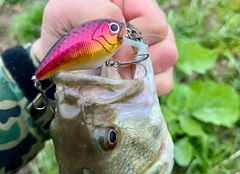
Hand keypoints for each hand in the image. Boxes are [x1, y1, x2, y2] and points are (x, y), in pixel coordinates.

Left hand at [32, 0, 177, 95]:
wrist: (64, 68)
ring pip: (168, 56)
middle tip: (115, 62)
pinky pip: (165, 82)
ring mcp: (150, 50)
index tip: (114, 46)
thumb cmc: (64, 38)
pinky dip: (148, 88)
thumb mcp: (65, 13)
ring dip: (143, 70)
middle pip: (164, 35)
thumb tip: (124, 37)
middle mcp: (143, 25)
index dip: (135, 33)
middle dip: (138, 53)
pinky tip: (129, 86)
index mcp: (126, 4)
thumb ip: (94, 12)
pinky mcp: (151, 75)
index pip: (150, 14)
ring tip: (119, 74)